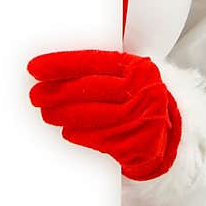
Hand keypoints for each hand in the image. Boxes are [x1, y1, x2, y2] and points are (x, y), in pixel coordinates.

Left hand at [26, 48, 181, 180]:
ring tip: (46, 113)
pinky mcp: (137, 144)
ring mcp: (141, 119)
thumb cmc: (141, 100)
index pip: (92, 62)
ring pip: (92, 115)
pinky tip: (67, 131)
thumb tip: (56, 70)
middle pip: (89, 89)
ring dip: (63, 114)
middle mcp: (142, 91)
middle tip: (35, 94)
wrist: (170, 133)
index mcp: (137, 68)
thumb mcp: (131, 78)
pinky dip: (80, 135)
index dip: (61, 64)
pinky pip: (100, 139)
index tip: (36, 67)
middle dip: (57, 92)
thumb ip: (104, 71)